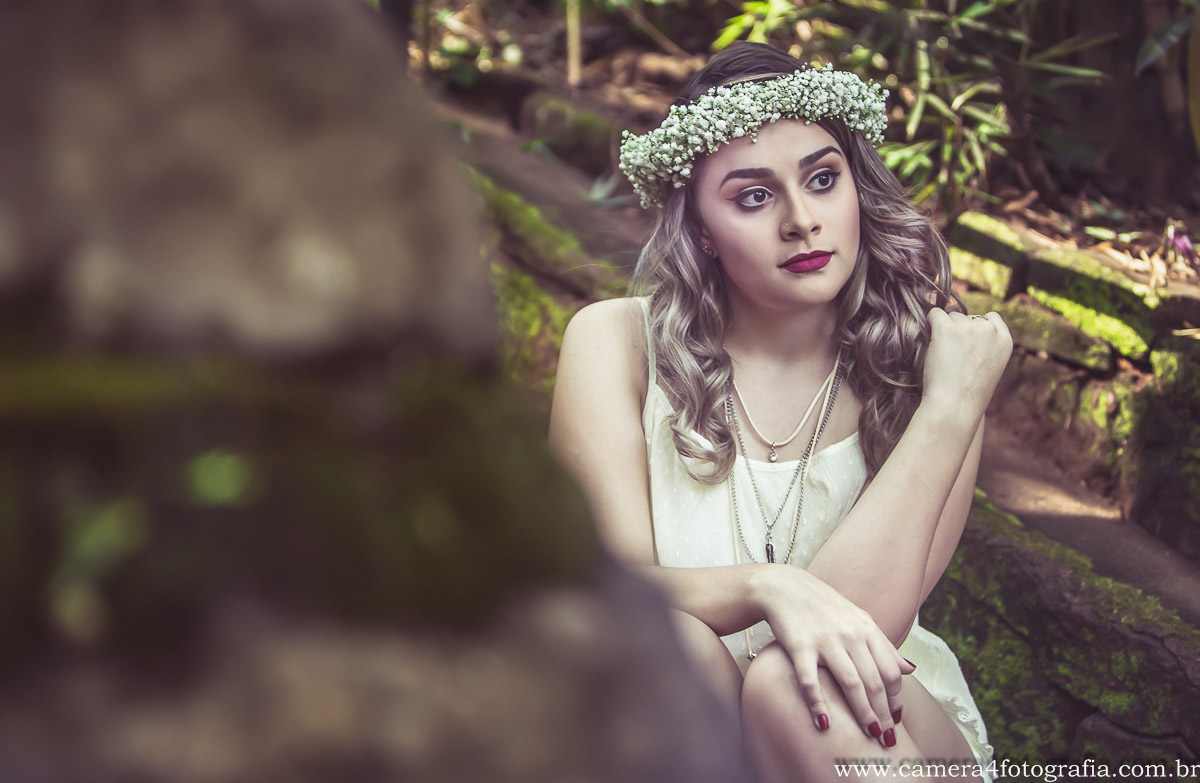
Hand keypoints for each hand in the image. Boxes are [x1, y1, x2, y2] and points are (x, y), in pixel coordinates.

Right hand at [758, 566, 914, 744]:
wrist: (783, 588)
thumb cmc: (823, 607)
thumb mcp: (858, 619)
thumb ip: (883, 645)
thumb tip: (911, 669)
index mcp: (867, 630)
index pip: (891, 671)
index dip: (896, 699)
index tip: (896, 721)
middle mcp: (850, 635)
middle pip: (875, 682)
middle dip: (883, 714)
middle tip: (886, 739)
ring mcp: (825, 641)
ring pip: (851, 684)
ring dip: (862, 713)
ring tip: (869, 735)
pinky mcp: (799, 646)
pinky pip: (811, 680)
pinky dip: (818, 704)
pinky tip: (824, 724)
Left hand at [921, 308, 1012, 422]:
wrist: (955, 406)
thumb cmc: (968, 394)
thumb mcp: (989, 367)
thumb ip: (986, 346)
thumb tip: (967, 324)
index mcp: (1005, 341)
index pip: (991, 317)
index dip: (975, 329)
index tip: (966, 346)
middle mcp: (989, 331)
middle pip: (968, 318)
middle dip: (958, 330)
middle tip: (951, 355)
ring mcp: (969, 328)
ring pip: (951, 316)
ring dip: (943, 329)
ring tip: (941, 354)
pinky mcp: (947, 329)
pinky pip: (934, 314)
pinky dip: (929, 325)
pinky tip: (929, 341)